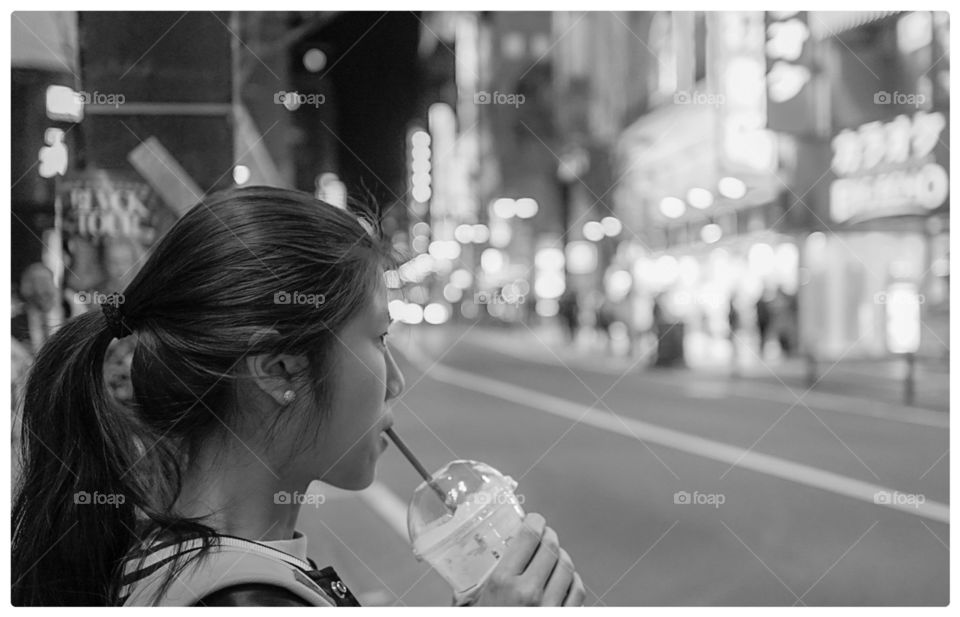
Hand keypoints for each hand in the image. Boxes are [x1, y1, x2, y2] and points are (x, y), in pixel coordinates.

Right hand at [468, 512, 585, 605]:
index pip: (529, 536)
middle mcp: (529, 594)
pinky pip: (578, 592)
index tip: (534, 520)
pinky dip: (573, 579)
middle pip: (551, 548)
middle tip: (543, 534)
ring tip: (554, 555)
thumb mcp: (467, 605)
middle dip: (548, 536)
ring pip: (567, 567)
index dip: (535, 522)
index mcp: (503, 583)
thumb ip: (470, 584)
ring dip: (561, 556)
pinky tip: (566, 578)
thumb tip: (468, 561)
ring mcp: (550, 610)